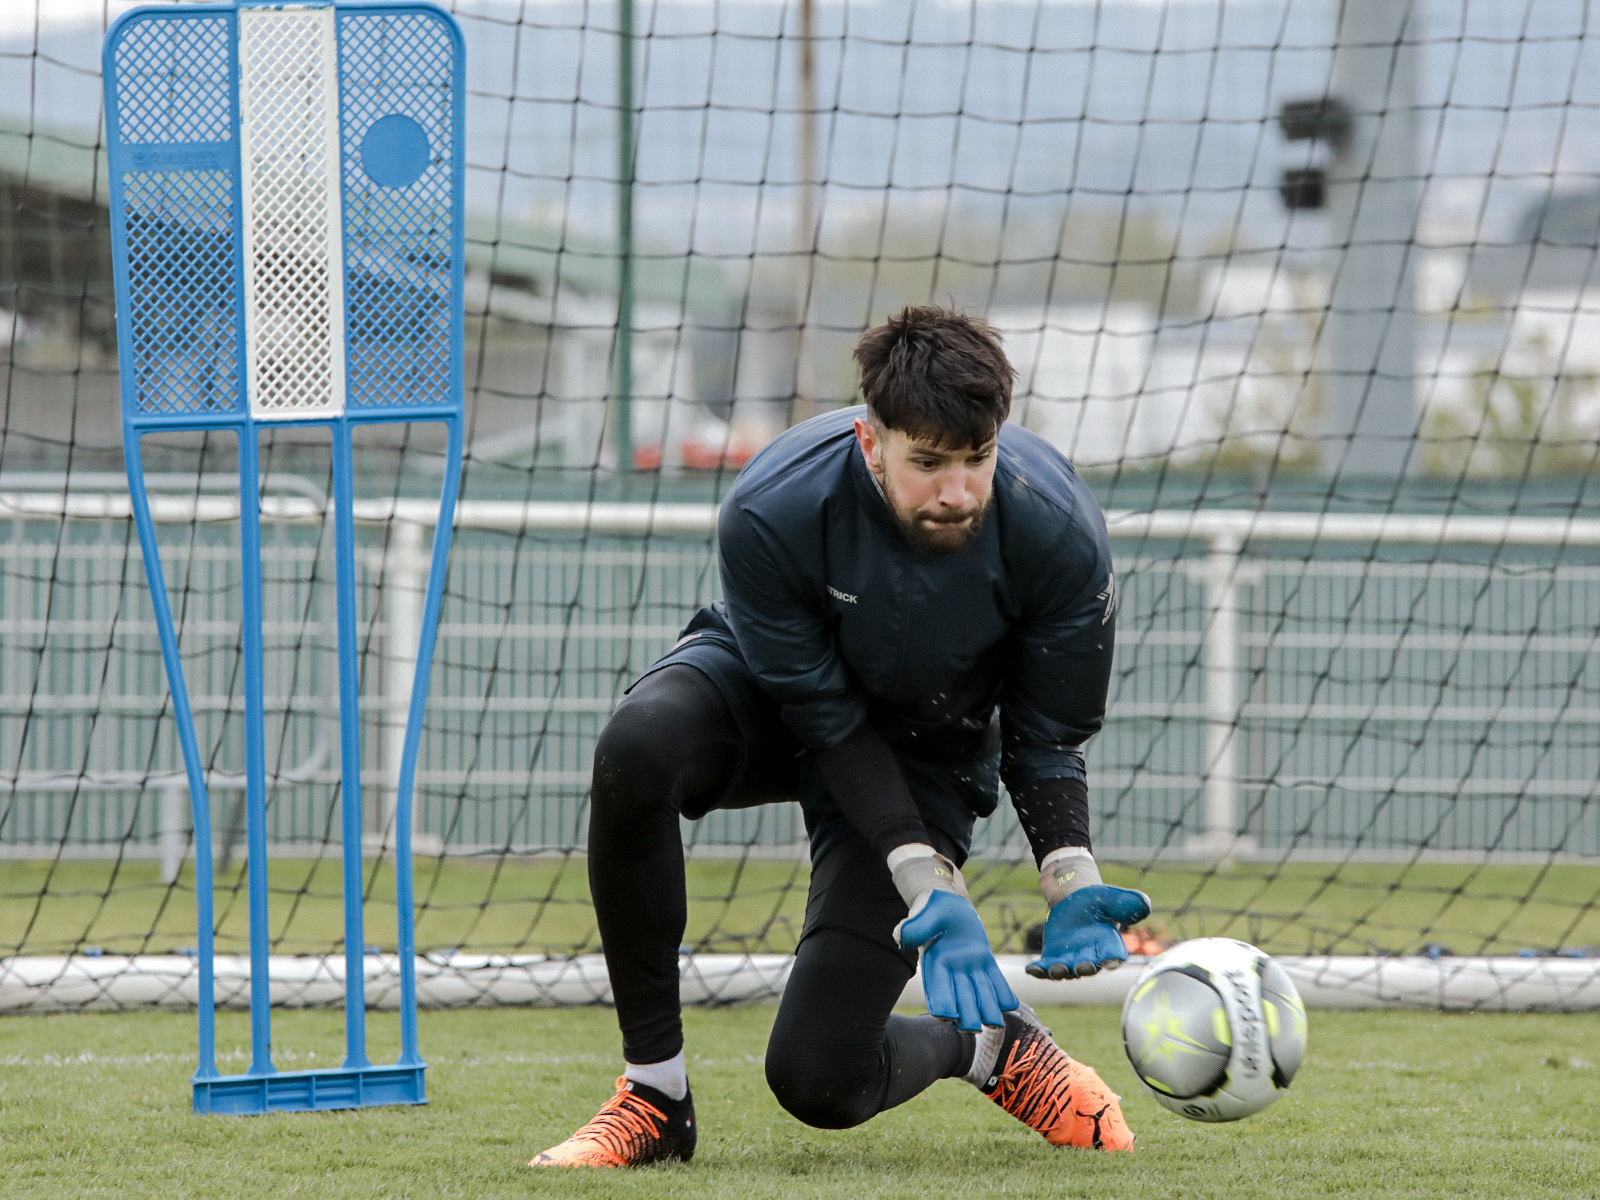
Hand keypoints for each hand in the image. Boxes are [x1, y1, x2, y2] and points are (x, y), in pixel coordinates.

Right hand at [895, 890, 1017, 1030]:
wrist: (947, 902)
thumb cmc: (932, 907)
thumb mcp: (923, 915)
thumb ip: (914, 928)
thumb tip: (901, 938)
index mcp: (934, 962)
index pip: (936, 988)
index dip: (941, 1002)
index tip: (947, 1016)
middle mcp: (952, 971)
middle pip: (960, 997)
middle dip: (966, 1014)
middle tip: (973, 1028)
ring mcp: (969, 967)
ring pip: (980, 992)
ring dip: (987, 1009)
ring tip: (995, 1024)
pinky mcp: (984, 961)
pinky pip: (995, 979)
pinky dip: (1002, 992)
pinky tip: (1012, 1005)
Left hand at [1026, 885, 1150, 979]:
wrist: (1074, 899)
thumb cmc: (1097, 901)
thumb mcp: (1111, 897)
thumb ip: (1127, 901)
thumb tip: (1145, 904)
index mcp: (1109, 945)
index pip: (1113, 956)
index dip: (1111, 959)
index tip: (1108, 959)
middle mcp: (1091, 956)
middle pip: (1088, 968)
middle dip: (1084, 968)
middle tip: (1081, 966)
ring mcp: (1070, 959)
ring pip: (1066, 971)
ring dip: (1060, 971)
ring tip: (1055, 968)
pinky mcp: (1052, 957)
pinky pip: (1045, 968)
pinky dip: (1039, 971)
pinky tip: (1031, 969)